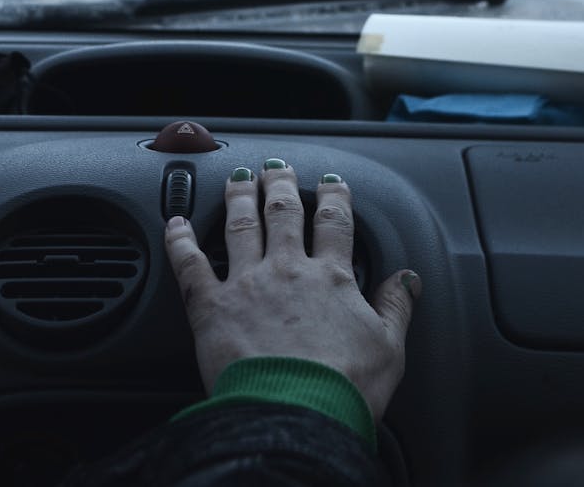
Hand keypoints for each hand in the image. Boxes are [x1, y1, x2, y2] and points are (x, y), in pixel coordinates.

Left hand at [164, 160, 420, 421]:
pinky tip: (175, 223)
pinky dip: (180, 241)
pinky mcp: (212, 308)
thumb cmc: (343, 389)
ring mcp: (248, 284)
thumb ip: (397, 307)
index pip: (334, 223)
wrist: (296, 416)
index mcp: (331, 278)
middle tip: (277, 167)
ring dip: (240, 197)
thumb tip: (409, 279)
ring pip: (242, 225)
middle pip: (284, 212)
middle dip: (280, 184)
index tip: (331, 183)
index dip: (334, 197)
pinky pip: (191, 265)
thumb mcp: (389, 349)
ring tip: (239, 178)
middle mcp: (288, 270)